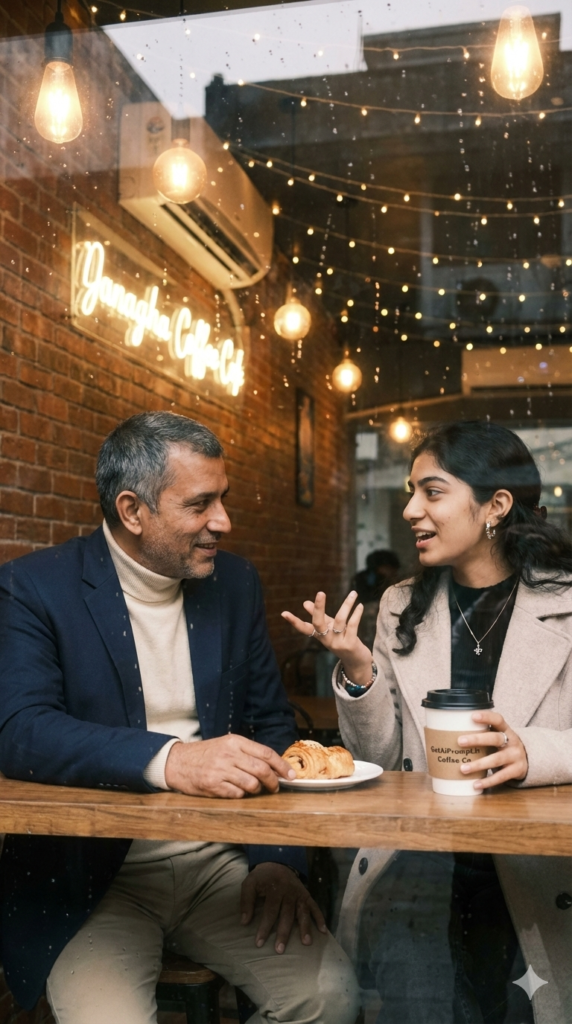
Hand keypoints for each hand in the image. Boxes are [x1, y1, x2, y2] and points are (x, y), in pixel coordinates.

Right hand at [164, 734, 295, 797]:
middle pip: (262, 770)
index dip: (282, 766)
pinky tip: (235, 791)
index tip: (291, 775)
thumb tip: (273, 766)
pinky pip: (237, 794)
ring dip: (256, 790)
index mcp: (235, 742)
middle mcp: (229, 754)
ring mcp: (221, 770)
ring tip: (253, 789)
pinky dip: (240, 795)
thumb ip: (247, 753)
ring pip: (251, 784)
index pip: (266, 753)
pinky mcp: (213, 785)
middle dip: (274, 782)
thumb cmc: (206, 754)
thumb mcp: (226, 745)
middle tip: (276, 787)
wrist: (178, 762)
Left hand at [240, 862, 326, 953]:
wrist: (277, 862)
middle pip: (287, 915)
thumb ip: (246, 900)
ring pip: (303, 912)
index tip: (259, 943)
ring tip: (306, 943)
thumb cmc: (262, 877)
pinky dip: (320, 918)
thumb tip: (244, 922)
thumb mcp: (250, 883)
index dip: (264, 928)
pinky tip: (323, 931)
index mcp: (274, 888)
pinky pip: (315, 907)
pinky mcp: (307, 895)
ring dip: (305, 927)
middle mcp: (289, 892)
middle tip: (280, 949)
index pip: (270, 911)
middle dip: (283, 933)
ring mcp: (299, 894)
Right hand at [282, 591, 372, 685]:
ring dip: (347, 605)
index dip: (294, 621)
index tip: (283, 613)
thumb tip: (305, 603)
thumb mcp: (329, 628)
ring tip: (353, 593)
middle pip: (319, 623)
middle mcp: (327, 640)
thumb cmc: (342, 640)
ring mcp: (338, 643)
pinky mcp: (351, 644)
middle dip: (319, 608)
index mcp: (320, 636)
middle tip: (320, 592)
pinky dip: (356, 613)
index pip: (304, 628)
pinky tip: (360, 605)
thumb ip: (319, 616)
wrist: (356, 661)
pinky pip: (353, 625)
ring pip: (340, 620)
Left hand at [458, 711, 527, 790]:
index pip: (498, 720)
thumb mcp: (498, 736)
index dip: (486, 717)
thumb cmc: (503, 746)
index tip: (472, 716)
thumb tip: (450, 733)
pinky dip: (488, 781)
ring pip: (496, 759)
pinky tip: (475, 784)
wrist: (527, 760)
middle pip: (495, 739)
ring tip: (463, 768)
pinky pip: (501, 777)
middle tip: (460, 741)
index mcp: (506, 730)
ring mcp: (515, 756)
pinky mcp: (517, 770)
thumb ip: (483, 733)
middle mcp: (512, 741)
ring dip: (478, 764)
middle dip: (477, 740)